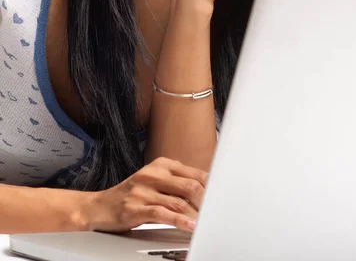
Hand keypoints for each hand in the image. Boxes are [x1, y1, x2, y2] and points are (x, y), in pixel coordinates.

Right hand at [86, 157, 206, 232]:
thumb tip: (206, 190)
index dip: (210, 187)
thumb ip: (177, 183)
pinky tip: (188, 226)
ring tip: (205, 223)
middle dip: (205, 202)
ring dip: (195, 215)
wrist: (99, 207)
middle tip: (215, 213)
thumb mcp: (155, 182)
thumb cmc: (132, 195)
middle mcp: (153, 173)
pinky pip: (162, 213)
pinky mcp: (135, 207)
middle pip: (189, 186)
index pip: (194, 173)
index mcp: (161, 164)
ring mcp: (143, 190)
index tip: (221, 197)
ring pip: (178, 201)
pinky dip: (179, 221)